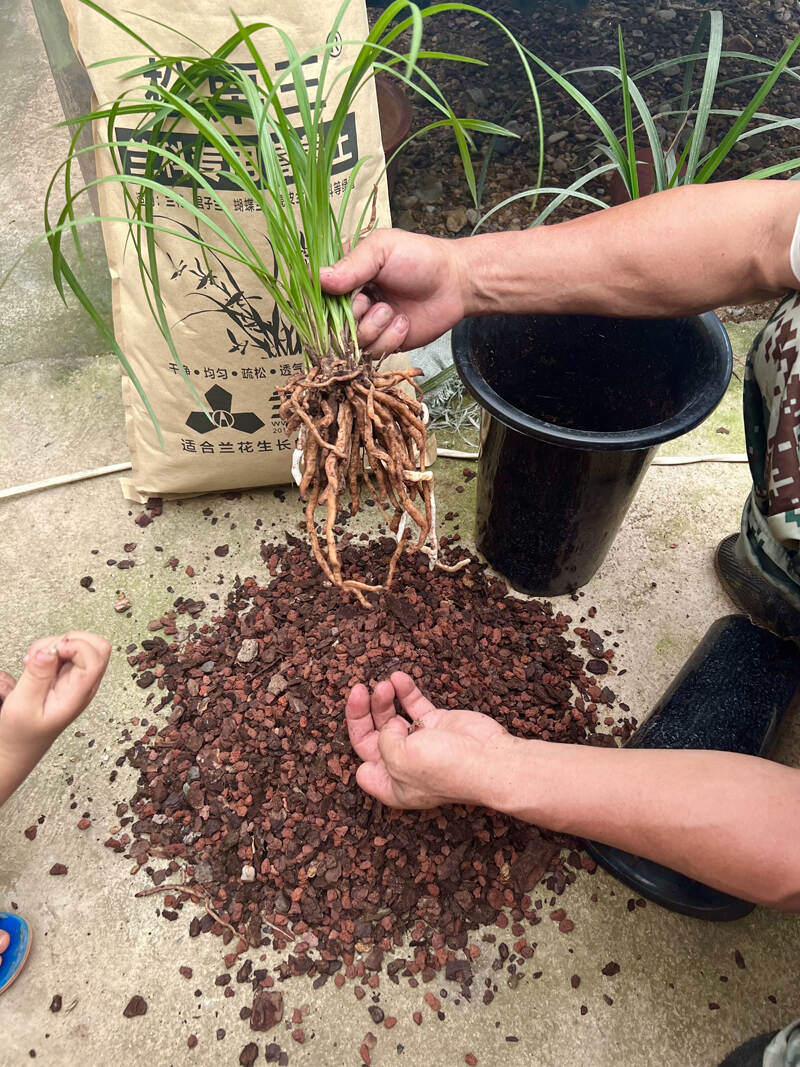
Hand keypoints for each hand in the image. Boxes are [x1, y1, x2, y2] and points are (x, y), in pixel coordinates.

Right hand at [0, 632, 110, 754]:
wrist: (16, 748)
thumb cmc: (20, 734)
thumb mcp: (21, 705)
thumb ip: (36, 676)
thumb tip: (50, 651)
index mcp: (78, 694)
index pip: (96, 658)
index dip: (75, 645)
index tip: (51, 653)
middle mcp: (83, 684)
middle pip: (95, 646)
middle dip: (67, 640)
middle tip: (42, 654)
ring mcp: (76, 679)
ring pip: (80, 644)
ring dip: (54, 644)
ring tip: (33, 661)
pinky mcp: (65, 675)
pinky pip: (66, 652)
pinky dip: (49, 649)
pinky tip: (34, 663)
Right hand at [319, 229, 467, 354]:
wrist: (454, 283)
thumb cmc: (419, 258)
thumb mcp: (381, 249)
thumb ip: (350, 265)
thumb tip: (317, 278)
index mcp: (346, 276)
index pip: (319, 296)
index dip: (325, 303)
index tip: (340, 298)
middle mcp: (352, 302)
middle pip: (331, 325)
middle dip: (352, 316)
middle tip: (372, 302)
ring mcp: (367, 325)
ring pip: (351, 343)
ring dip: (373, 328)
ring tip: (391, 311)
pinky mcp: (384, 343)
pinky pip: (373, 353)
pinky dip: (389, 338)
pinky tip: (403, 322)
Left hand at [345, 670, 507, 808]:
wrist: (490, 759)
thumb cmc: (446, 769)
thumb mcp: (399, 759)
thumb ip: (383, 742)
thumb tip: (388, 727)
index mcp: (393, 784)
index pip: (364, 765)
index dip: (357, 745)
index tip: (359, 724)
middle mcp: (404, 765)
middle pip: (374, 735)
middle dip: (364, 712)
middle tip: (360, 690)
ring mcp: (421, 742)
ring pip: (392, 716)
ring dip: (384, 698)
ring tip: (384, 684)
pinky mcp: (436, 723)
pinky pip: (414, 704)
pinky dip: (405, 691)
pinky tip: (399, 678)